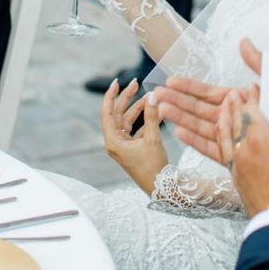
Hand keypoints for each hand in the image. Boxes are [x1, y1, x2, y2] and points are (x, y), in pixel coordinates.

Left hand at [101, 78, 167, 194]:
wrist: (161, 188)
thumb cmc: (153, 166)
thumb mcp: (153, 138)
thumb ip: (151, 115)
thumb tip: (153, 95)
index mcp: (113, 141)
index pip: (107, 112)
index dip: (111, 95)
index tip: (117, 81)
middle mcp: (115, 142)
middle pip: (118, 114)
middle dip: (127, 98)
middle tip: (137, 83)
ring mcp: (123, 145)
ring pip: (128, 120)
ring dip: (139, 109)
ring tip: (150, 98)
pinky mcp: (132, 148)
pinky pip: (136, 129)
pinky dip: (145, 120)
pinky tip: (157, 113)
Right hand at [154, 38, 262, 163]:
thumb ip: (258, 62)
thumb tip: (243, 41)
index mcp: (240, 101)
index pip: (209, 93)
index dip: (189, 87)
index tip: (170, 80)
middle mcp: (234, 119)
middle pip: (201, 109)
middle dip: (179, 102)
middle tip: (156, 95)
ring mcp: (233, 138)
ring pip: (202, 126)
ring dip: (181, 118)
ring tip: (161, 110)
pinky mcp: (236, 157)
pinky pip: (213, 147)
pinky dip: (195, 141)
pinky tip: (177, 134)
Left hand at [219, 88, 268, 216]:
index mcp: (261, 138)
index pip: (252, 110)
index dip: (252, 97)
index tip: (252, 87)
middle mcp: (244, 146)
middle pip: (235, 119)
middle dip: (234, 103)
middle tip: (233, 93)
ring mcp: (236, 161)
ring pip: (224, 133)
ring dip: (222, 117)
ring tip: (222, 108)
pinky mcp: (233, 175)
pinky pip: (220, 150)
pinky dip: (216, 138)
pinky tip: (216, 136)